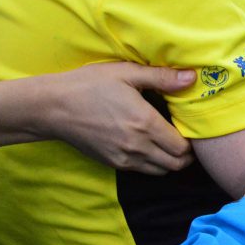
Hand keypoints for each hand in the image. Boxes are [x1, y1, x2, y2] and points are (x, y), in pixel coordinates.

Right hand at [48, 63, 194, 174]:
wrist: (52, 107)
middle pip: (176, 164)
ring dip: (170, 161)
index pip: (183, 148)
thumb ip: (162, 78)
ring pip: (161, 171)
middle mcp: (137, 146)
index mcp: (145, 124)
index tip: (190, 128)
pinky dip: (153, 163)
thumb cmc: (89, 85)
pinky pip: (143, 171)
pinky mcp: (113, 164)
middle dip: (186, 154)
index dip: (192, 140)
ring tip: (168, 142)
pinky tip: (149, 145)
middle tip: (185, 138)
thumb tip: (192, 77)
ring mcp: (124, 159)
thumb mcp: (126, 73)